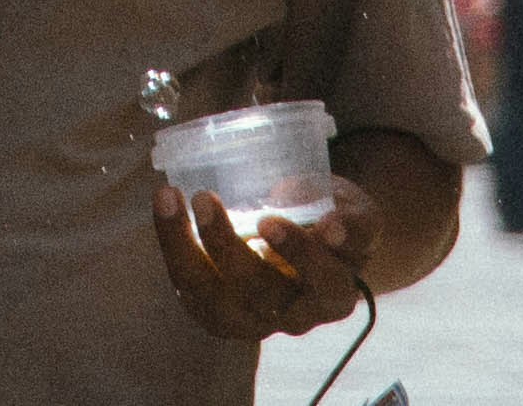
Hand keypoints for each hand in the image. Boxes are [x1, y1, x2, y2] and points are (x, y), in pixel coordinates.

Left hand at [153, 177, 373, 341]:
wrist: (314, 248)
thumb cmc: (334, 221)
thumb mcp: (355, 212)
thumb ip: (349, 216)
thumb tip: (322, 217)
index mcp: (335, 292)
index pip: (325, 281)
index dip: (301, 253)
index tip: (272, 220)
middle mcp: (296, 316)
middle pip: (261, 292)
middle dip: (227, 247)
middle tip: (205, 199)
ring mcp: (256, 322)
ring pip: (215, 298)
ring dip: (184, 249)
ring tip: (170, 199)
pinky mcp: (223, 317)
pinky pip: (192, 294)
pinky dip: (174, 253)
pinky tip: (167, 213)